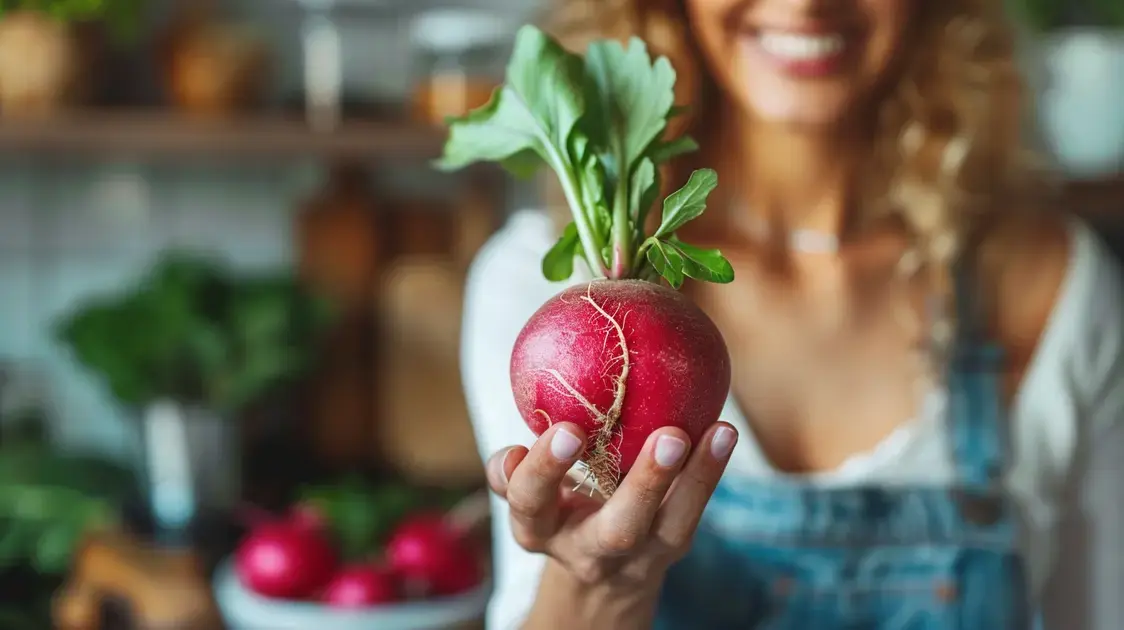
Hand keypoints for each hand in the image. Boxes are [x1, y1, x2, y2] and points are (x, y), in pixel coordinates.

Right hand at [485, 421, 737, 590]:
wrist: (596, 573)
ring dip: (697, 478)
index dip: (543, 470)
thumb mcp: (534, 488)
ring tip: (720, 431)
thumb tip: (538, 373)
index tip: (566, 429)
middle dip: (645, 486)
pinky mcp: (670, 549)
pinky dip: (707, 472)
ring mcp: (636, 557)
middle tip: (671, 437)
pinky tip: (723, 432)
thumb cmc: (556, 504)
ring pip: (672, 527)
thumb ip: (526, 452)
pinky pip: (693, 513)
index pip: (530, 501)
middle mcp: (588, 550)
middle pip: (617, 531)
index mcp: (538, 527)